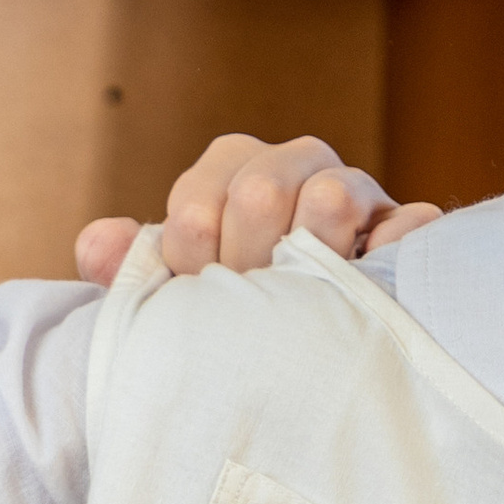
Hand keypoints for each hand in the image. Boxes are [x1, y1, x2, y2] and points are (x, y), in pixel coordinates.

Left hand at [76, 132, 441, 286]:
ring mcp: (358, 190)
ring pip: (331, 196)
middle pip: (259, 193)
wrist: (309, 339)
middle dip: (244, 264)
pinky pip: (406, 228)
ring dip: (307, 254)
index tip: (197, 291)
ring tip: (297, 296)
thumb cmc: (228, 308)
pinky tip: (363, 291)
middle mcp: (296, 164)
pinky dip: (383, 260)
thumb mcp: (173, 290)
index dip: (190, 261)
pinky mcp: (407, 227)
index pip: (197, 202)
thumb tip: (97, 246)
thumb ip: (130, 268)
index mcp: (233, 166)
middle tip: (247, 304)